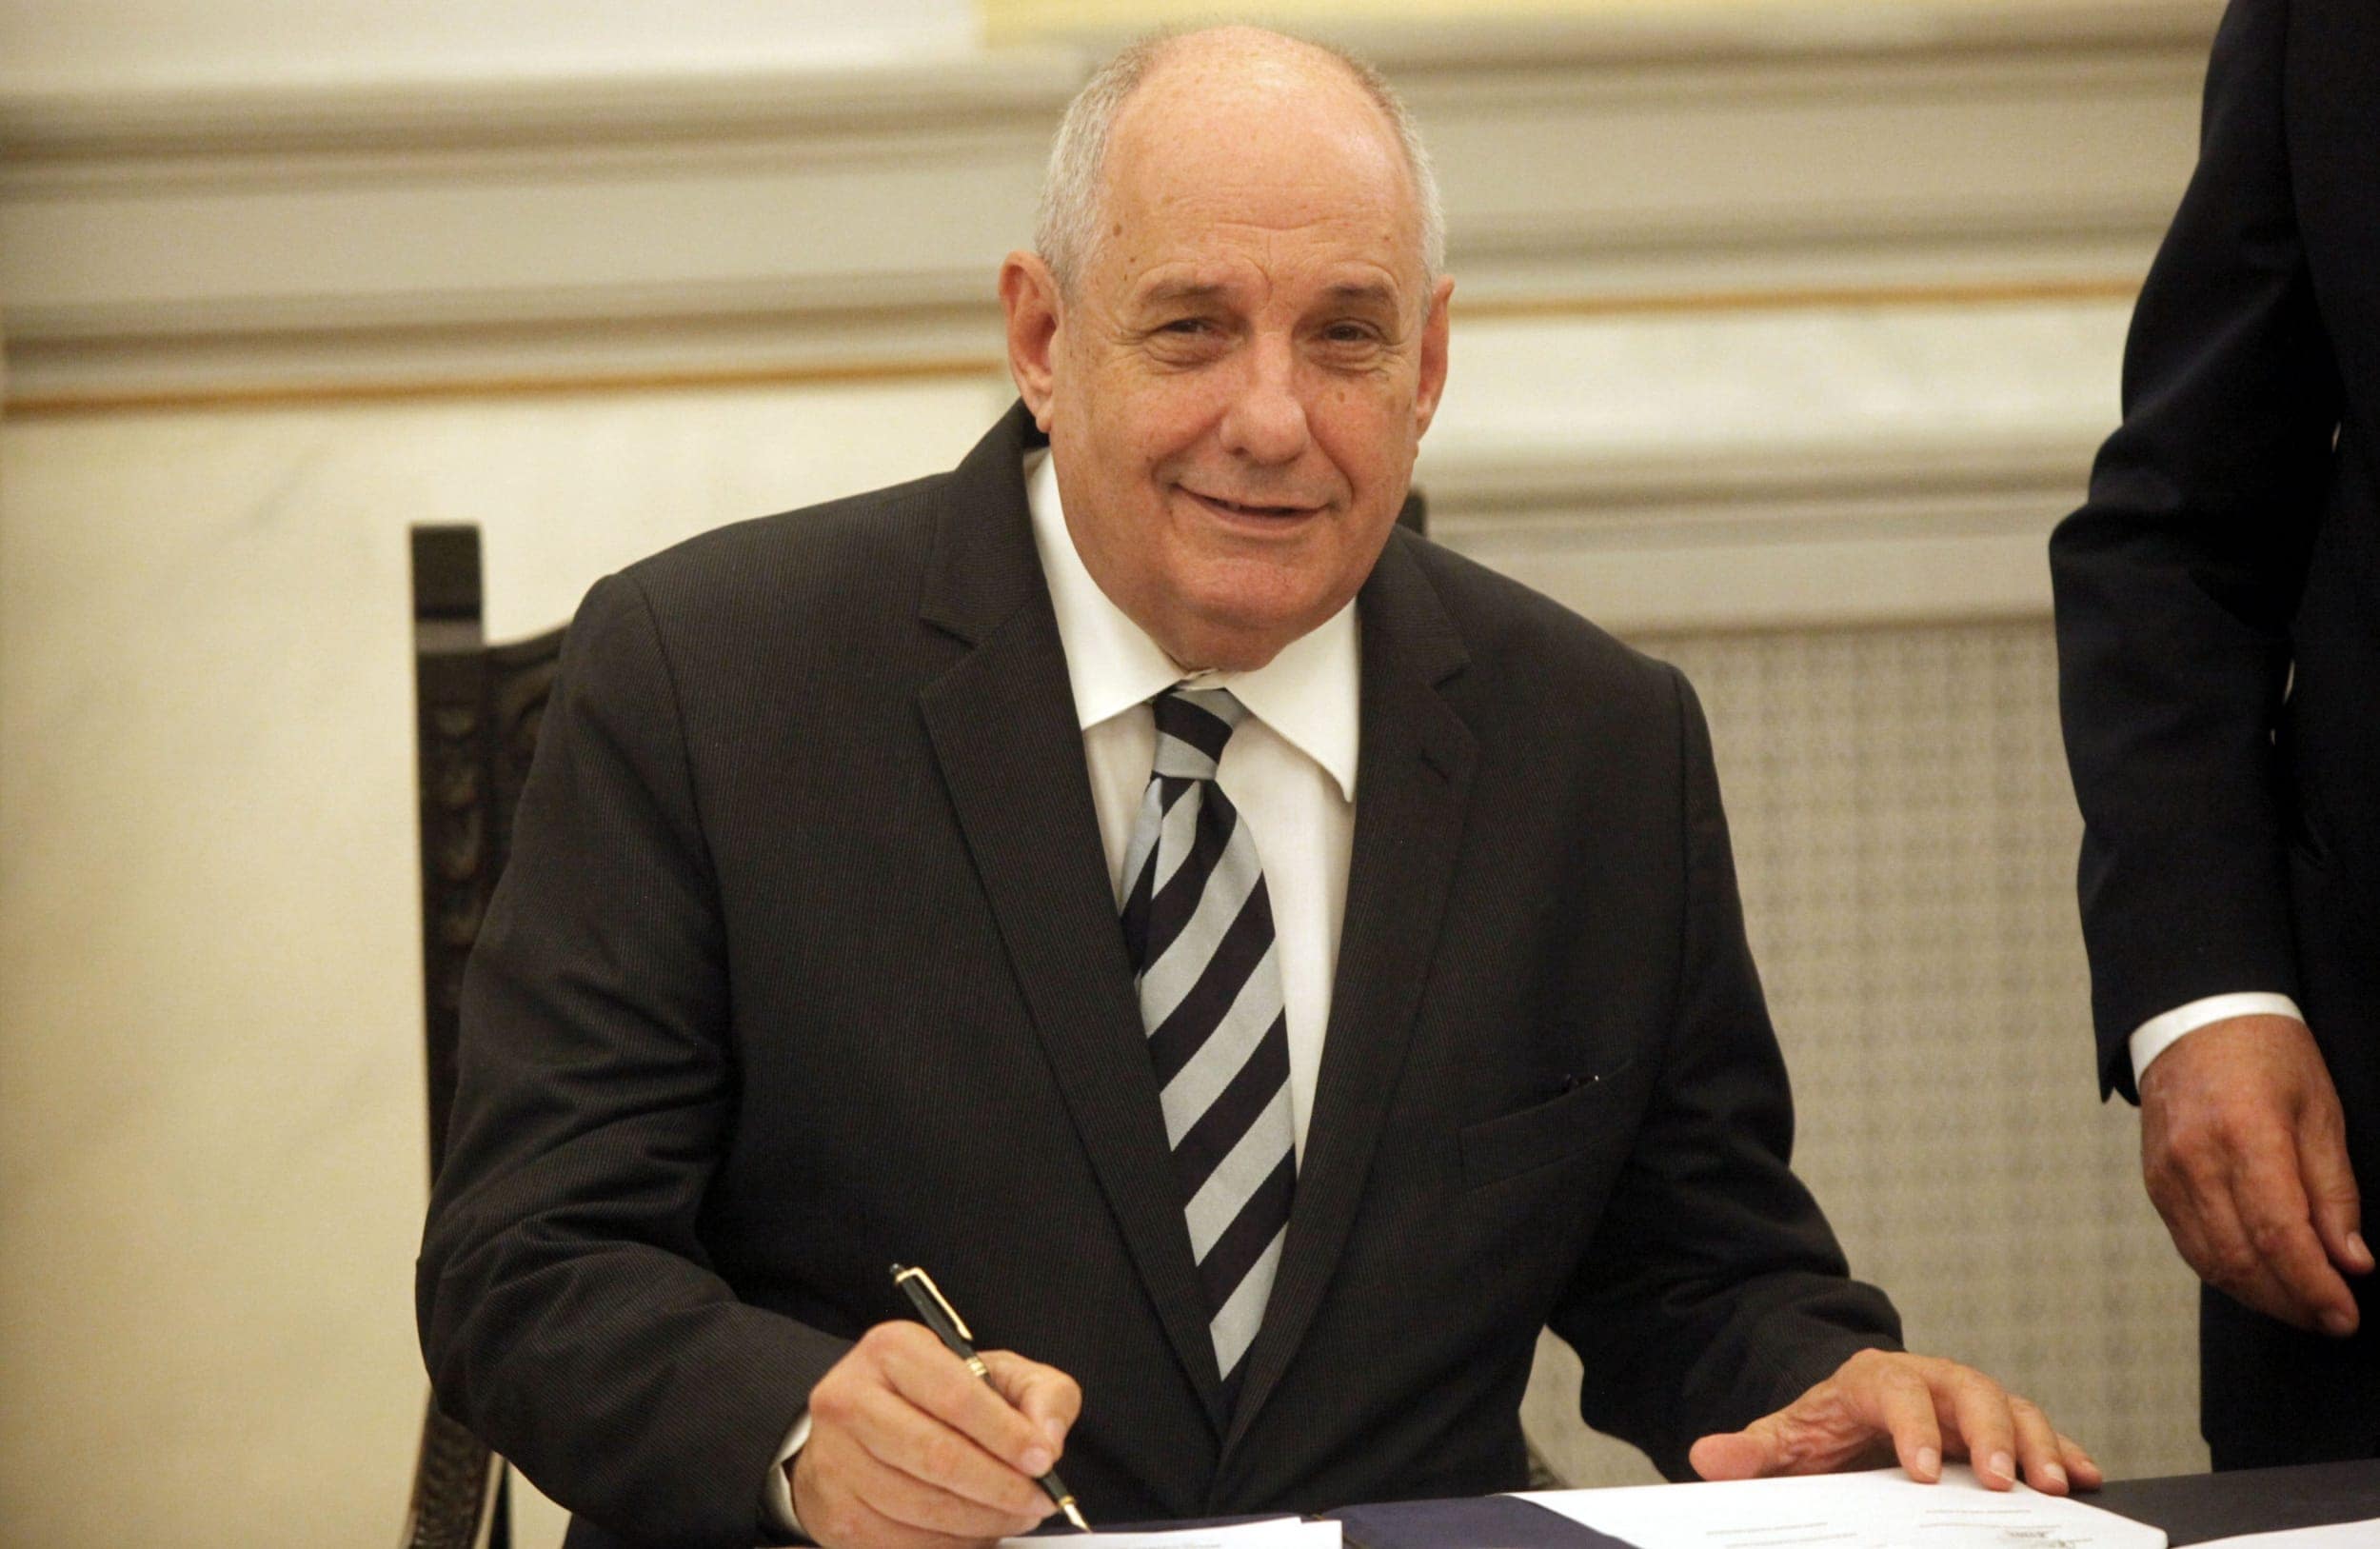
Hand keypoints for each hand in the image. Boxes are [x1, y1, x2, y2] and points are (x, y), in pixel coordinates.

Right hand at [791, 1320, 1082, 1548]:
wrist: (866, 1425)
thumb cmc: (938, 1396)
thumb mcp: (997, 1373)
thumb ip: (1040, 1393)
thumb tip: (1047, 1438)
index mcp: (892, 1350)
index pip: (956, 1397)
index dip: (1007, 1435)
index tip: (1044, 1460)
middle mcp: (850, 1399)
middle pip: (938, 1457)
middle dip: (1001, 1486)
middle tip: (1038, 1500)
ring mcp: (835, 1459)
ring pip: (922, 1506)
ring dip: (982, 1520)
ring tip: (1014, 1514)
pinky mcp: (836, 1511)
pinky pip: (904, 1541)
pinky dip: (951, 1543)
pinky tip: (974, 1528)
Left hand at [1688, 1349, 2100, 1493]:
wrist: (1855, 1412)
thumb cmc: (1827, 1428)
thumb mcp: (1787, 1438)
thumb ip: (1753, 1450)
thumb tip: (1705, 1458)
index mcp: (1877, 1380)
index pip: (1898, 1392)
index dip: (1912, 1428)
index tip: (1922, 1472)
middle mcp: (1933, 1382)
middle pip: (1970, 1391)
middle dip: (1989, 1433)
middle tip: (2003, 1481)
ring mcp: (1971, 1402)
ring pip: (2013, 1407)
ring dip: (2038, 1443)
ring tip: (2056, 1485)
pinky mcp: (2001, 1426)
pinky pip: (2041, 1431)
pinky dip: (2067, 1451)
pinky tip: (2086, 1478)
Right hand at [2138, 1013, 2370, 1335]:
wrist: (2193, 1018)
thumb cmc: (2266, 1054)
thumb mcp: (2320, 1111)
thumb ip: (2335, 1190)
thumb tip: (2352, 1260)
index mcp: (2246, 1134)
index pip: (2281, 1234)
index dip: (2315, 1286)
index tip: (2346, 1316)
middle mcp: (2197, 1159)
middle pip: (2243, 1258)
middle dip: (2293, 1302)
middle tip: (2332, 1320)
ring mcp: (2167, 1173)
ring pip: (2211, 1262)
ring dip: (2261, 1296)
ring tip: (2302, 1307)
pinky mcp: (2154, 1182)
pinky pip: (2189, 1245)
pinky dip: (2227, 1273)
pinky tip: (2261, 1280)